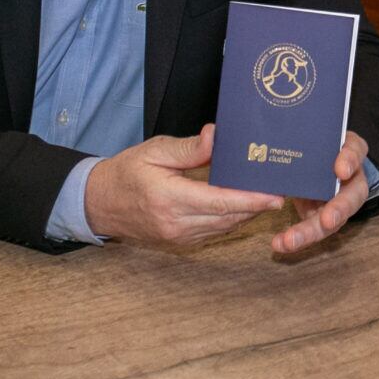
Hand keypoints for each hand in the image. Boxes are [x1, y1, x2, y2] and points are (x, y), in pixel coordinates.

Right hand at [84, 124, 282, 244]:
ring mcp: (178, 237)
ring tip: (267, 196)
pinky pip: (213, 232)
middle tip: (281, 191)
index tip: (274, 195)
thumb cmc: (126, 172)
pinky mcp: (179, 242)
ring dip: (246, 214)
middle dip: (256, 206)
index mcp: (169, 199)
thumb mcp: (154, 151)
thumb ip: (188, 148)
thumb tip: (216, 136)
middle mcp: (175, 223)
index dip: (250, 200)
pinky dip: (231, 220)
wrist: (98, 203)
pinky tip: (243, 206)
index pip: (218, 202)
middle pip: (227, 218)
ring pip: (224, 228)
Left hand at [272, 131, 371, 253]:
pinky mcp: (325, 215)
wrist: (309, 158)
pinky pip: (316, 229)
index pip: (356, 149)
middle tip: (327, 221)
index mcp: (349, 149)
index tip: (341, 171)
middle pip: (352, 196)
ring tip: (289, 241)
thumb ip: (299, 140)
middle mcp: (350, 177)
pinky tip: (280, 243)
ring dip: (312, 232)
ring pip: (333, 219)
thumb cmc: (311, 144)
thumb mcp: (309, 137)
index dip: (350, 160)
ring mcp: (339, 199)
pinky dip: (299, 237)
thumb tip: (272, 147)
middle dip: (339, 209)